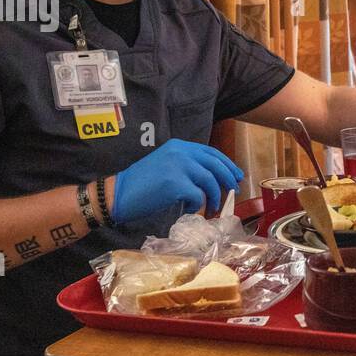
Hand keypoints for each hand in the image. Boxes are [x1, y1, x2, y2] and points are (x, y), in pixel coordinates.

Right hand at [113, 139, 243, 223]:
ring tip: (212, 208)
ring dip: (214, 197)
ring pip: (210, 182)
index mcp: (179, 146)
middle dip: (228, 180)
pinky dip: (197, 206)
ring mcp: (178, 166)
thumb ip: (187, 166)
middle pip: (215, 165)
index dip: (227, 164)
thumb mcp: (166, 164)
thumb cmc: (142, 184)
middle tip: (233, 192)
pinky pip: (197, 196)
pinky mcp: (175, 184)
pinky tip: (190, 209)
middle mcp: (180, 152)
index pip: (211, 152)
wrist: (118, 194)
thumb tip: (213, 178)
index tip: (237, 176)